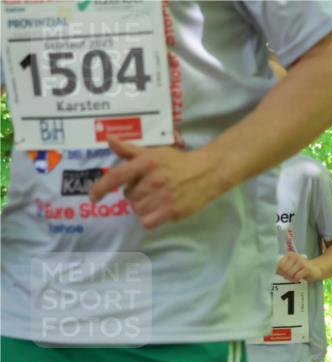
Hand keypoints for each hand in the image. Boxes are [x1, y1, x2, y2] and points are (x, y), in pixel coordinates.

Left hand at [89, 137, 224, 228]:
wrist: (207, 173)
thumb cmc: (178, 162)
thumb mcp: (154, 152)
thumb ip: (129, 149)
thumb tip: (109, 139)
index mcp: (146, 163)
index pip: (117, 176)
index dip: (101, 188)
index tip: (94, 198)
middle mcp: (153, 180)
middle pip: (128, 197)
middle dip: (136, 194)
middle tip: (151, 188)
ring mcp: (163, 197)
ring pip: (138, 210)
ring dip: (143, 207)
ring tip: (157, 198)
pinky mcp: (172, 211)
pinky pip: (148, 222)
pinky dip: (150, 219)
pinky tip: (159, 211)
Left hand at [276, 253, 320, 281]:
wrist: (316, 269)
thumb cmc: (301, 268)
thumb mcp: (291, 266)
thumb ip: (283, 268)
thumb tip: (275, 272)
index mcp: (290, 255)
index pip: (279, 265)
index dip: (281, 272)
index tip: (285, 274)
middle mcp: (295, 257)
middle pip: (284, 270)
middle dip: (286, 276)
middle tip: (291, 277)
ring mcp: (301, 262)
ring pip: (290, 274)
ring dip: (292, 278)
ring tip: (296, 277)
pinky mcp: (306, 268)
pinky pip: (296, 277)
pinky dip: (297, 280)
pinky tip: (300, 278)